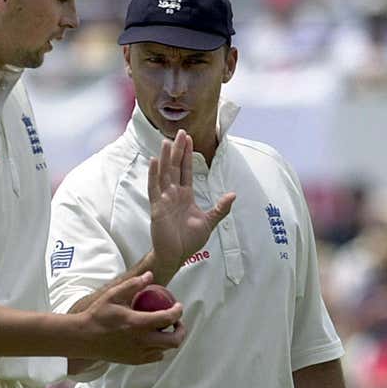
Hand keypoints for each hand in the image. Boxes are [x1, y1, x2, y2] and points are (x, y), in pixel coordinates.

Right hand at [78, 272, 184, 364]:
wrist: (84, 338)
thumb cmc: (97, 316)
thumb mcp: (113, 295)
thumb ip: (132, 285)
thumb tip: (150, 275)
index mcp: (137, 323)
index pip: (168, 318)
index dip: (178, 311)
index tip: (178, 306)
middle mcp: (141, 341)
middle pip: (174, 341)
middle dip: (181, 330)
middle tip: (176, 321)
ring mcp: (138, 353)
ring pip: (165, 350)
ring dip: (169, 339)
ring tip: (164, 329)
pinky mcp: (134, 360)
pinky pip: (155, 357)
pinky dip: (159, 348)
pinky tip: (152, 339)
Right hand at [148, 129, 234, 275]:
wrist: (176, 255)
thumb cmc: (189, 241)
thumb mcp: (209, 222)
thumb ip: (220, 208)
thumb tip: (233, 194)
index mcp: (185, 196)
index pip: (186, 171)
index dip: (187, 155)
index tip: (188, 139)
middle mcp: (173, 194)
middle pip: (175, 167)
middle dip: (177, 150)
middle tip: (180, 132)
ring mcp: (164, 200)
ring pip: (164, 174)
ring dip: (165, 158)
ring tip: (165, 141)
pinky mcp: (157, 208)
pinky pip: (154, 188)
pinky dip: (153, 175)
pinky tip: (153, 162)